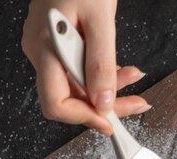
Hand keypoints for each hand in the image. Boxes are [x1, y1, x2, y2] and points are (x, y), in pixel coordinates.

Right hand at [22, 0, 149, 134]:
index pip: (56, 103)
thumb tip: (103, 102)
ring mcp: (47, 49)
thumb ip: (101, 64)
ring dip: (106, 89)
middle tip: (136, 104)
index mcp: (44, 49)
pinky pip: (77, 71)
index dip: (83, 118)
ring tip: (134, 78)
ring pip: (76, 86)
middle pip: (69, 98)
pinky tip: (120, 69)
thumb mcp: (100, 19)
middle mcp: (40, 53)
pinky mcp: (57, 45)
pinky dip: (100, 75)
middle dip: (104, 105)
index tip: (109, 122)